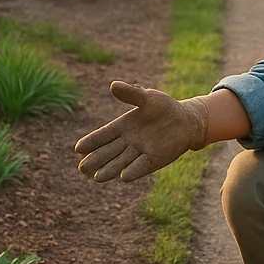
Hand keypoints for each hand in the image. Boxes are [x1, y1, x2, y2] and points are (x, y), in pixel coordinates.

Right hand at [74, 81, 210, 182]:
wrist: (185, 120)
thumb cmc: (163, 107)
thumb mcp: (147, 97)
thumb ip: (131, 94)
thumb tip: (113, 85)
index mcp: (123, 126)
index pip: (104, 135)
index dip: (92, 141)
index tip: (78, 148)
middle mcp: (129, 141)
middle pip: (109, 152)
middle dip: (96, 160)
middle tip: (82, 168)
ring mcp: (141, 152)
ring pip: (122, 162)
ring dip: (110, 169)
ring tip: (97, 178)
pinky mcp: (155, 159)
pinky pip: (142, 166)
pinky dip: (134, 170)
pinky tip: (124, 176)